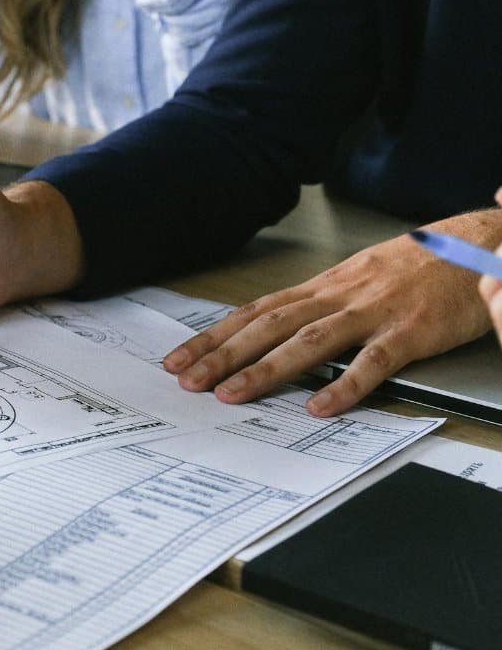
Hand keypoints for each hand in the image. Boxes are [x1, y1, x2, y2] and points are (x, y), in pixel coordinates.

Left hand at [164, 210, 501, 415]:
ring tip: (231, 394)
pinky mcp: (412, 330)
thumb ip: (320, 307)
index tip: (179, 359)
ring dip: (266, 369)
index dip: (214, 336)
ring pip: (309, 341)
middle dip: (223, 354)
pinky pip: (374, 361)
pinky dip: (345, 384)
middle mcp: (340, 295)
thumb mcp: (359, 281)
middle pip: (269, 325)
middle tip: (186, 381)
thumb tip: (273, 335)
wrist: (481, 243)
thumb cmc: (419, 267)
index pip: (255, 311)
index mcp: (324, 287)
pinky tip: (319, 406)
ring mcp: (375, 312)